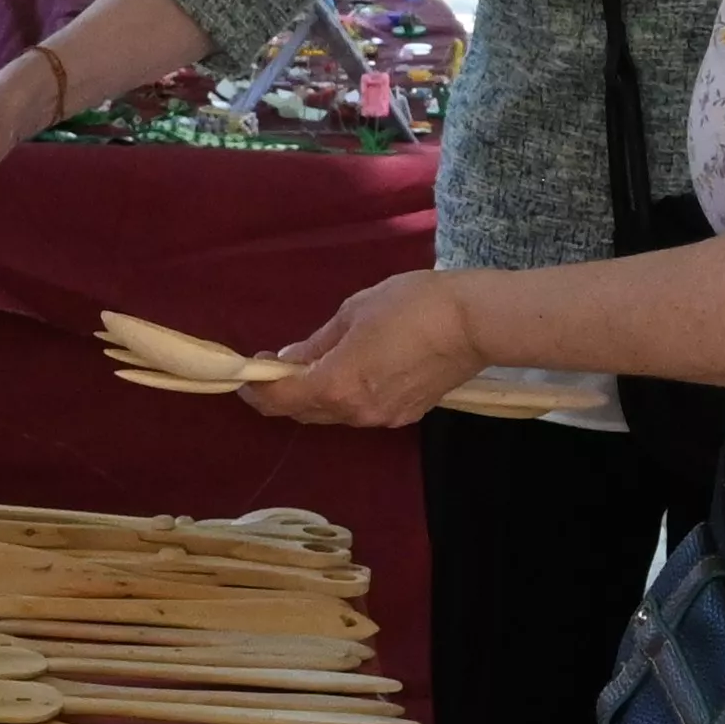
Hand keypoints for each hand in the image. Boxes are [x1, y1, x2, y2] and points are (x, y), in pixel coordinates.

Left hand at [235, 272, 485, 428]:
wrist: (473, 323)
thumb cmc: (411, 305)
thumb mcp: (354, 312)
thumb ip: (318, 343)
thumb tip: (290, 361)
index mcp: (336, 385)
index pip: (279, 401)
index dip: (257, 389)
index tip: (251, 371)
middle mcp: (355, 412)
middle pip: (304, 412)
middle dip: (285, 393)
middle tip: (280, 364)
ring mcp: (382, 418)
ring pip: (334, 414)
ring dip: (318, 394)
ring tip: (321, 362)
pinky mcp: (406, 415)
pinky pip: (363, 410)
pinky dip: (349, 395)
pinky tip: (358, 369)